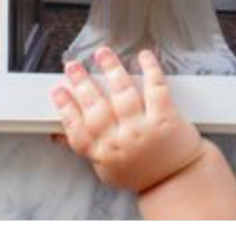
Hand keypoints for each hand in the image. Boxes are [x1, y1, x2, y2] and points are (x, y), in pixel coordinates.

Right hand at [51, 48, 206, 194]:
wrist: (178, 181)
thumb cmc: (141, 173)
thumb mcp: (106, 168)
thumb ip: (86, 148)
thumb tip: (57, 134)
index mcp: (103, 153)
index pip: (77, 129)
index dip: (65, 108)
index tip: (58, 90)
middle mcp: (120, 140)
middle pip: (96, 107)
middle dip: (82, 83)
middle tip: (72, 65)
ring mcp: (143, 128)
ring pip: (123, 93)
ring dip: (110, 69)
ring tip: (101, 54)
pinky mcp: (166, 119)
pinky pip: (156, 88)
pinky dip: (150, 69)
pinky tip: (143, 56)